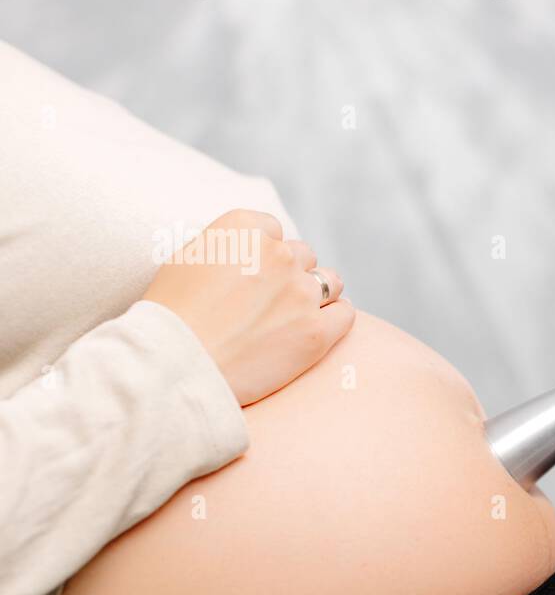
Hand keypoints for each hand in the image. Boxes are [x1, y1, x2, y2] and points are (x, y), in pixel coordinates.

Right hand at [141, 209, 355, 406]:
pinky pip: (345, 314)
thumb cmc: (170, 317)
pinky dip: (336, 319)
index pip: (272, 230)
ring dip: (317, 294)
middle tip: (268, 303)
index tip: (251, 275)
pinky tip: (320, 328)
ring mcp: (301, 293)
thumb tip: (248, 251)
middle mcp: (278, 253)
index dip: (262, 254)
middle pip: (302, 255)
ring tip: (296, 315)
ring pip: (329, 281)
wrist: (174, 366)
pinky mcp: (316, 332)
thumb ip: (228, 248)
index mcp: (244, 228)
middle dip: (289, 275)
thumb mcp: (188, 260)